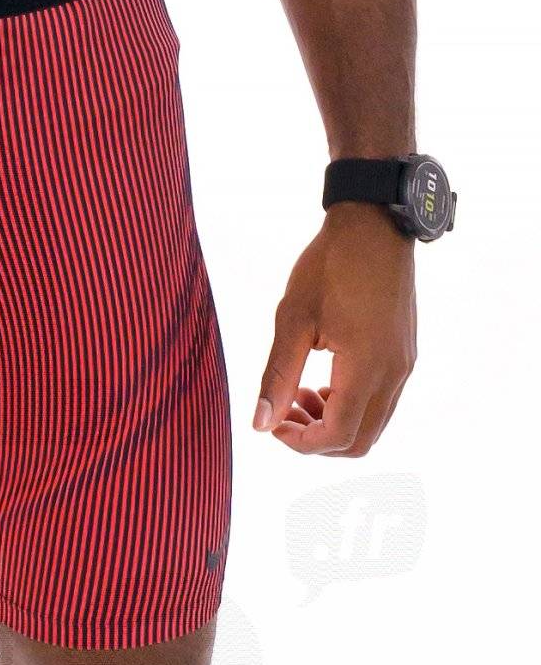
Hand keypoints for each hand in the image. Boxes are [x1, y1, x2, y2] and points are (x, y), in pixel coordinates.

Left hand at [254, 204, 415, 456]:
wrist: (374, 221)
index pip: (336, 436)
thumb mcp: (292, 320)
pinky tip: (323, 383)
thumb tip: (259, 425)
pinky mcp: (404, 354)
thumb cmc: (330, 265)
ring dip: (334, 424)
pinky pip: (381, 403)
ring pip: (372, 426)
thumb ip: (276, 377)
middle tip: (285, 413)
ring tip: (299, 395)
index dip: (300, 443)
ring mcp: (404, 364)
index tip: (273, 424)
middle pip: (358, 443)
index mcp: (366, 367)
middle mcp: (394, 373)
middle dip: (317, 441)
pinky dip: (351, 408)